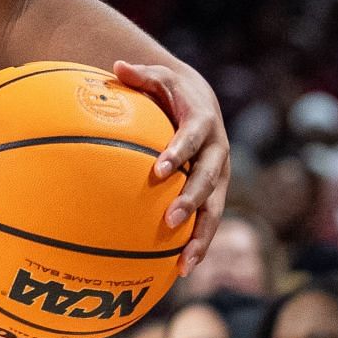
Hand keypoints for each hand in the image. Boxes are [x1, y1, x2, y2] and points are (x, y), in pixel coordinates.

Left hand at [114, 59, 230, 274]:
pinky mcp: (214, 196)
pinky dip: (197, 245)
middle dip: (192, 201)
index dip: (180, 152)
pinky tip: (180, 271)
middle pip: (209, 180)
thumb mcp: (157, 78)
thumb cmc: (170, 91)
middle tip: (170, 220)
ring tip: (184, 264)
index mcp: (204, 125)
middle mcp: (218, 154)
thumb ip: (139, 75)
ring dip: (201, 237)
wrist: (201, 103)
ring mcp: (219, 178)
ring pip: (215, 211)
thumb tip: (118, 66)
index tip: (160, 169)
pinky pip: (208, 224)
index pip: (194, 138)